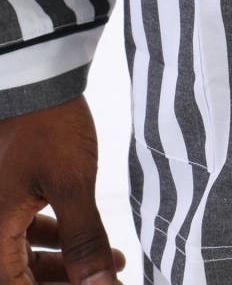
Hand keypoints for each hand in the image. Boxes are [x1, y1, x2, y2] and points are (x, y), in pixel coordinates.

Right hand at [0, 96, 124, 284]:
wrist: (36, 75)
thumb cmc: (48, 125)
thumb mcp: (72, 185)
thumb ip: (84, 242)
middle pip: (21, 274)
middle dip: (65, 281)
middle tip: (103, 282)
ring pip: (26, 254)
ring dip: (67, 262)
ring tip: (111, 264)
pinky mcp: (10, 190)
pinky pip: (27, 229)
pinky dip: (60, 237)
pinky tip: (89, 234)